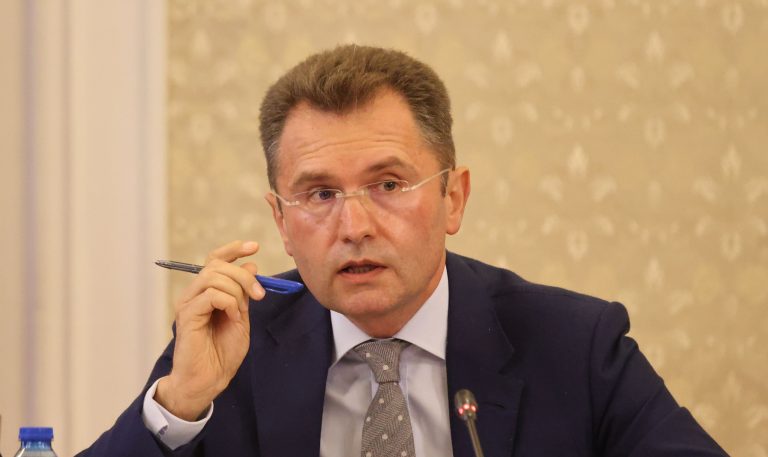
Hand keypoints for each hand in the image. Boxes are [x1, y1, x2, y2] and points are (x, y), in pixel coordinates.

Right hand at [154, 240, 265, 420]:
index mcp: (206, 292)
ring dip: (236, 290)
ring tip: (242, 312)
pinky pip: (211, 295)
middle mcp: (194, 294)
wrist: (210, 379)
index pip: (215, 260)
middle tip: (258, 295)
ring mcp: (188, 303)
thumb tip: (251, 265)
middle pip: (216, 265)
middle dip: (242, 275)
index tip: (253, 246)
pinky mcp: (187, 315)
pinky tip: (232, 317)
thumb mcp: (241, 316)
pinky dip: (228, 303)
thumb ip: (243, 293)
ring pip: (213, 277)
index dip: (233, 249)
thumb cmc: (223, 352)